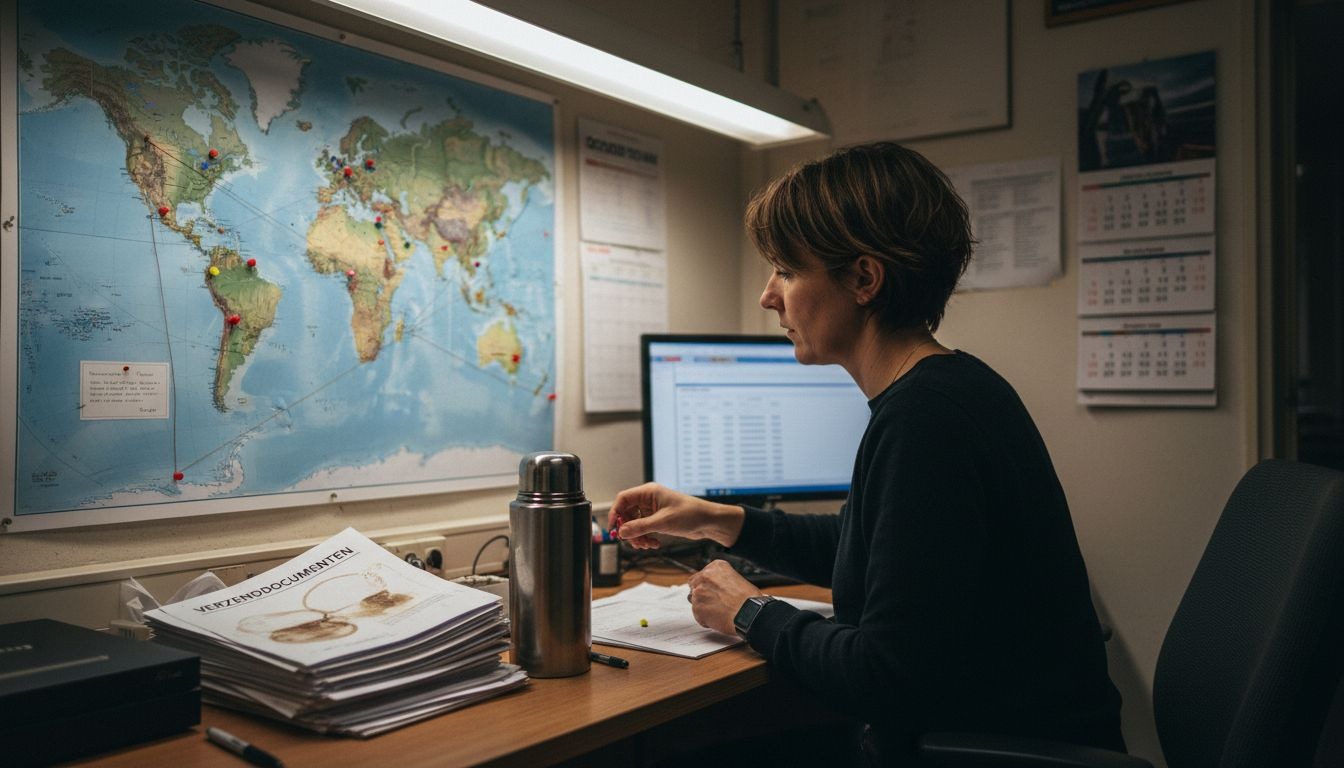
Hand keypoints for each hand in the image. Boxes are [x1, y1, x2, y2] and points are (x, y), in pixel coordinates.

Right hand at [608, 482, 744, 548]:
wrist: (709, 522)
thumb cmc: (691, 514)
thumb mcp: (663, 522)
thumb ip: (640, 527)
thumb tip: (621, 532)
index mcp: (649, 492)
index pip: (623, 499)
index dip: (616, 513)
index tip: (614, 528)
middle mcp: (649, 500)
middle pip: (627, 514)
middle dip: (629, 530)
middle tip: (634, 542)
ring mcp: (654, 510)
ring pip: (635, 524)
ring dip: (638, 536)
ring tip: (648, 545)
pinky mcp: (659, 520)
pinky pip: (644, 529)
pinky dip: (646, 538)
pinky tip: (655, 544)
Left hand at [687, 560, 763, 635]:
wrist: (750, 614)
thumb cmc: (749, 599)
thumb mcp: (737, 579)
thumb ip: (722, 581)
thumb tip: (716, 589)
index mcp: (716, 567)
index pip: (702, 575)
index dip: (708, 585)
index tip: (714, 591)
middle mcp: (704, 577)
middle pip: (694, 585)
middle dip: (702, 594)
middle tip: (715, 602)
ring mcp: (698, 593)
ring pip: (695, 601)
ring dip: (704, 607)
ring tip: (720, 612)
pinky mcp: (697, 608)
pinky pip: (698, 615)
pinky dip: (706, 619)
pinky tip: (719, 618)